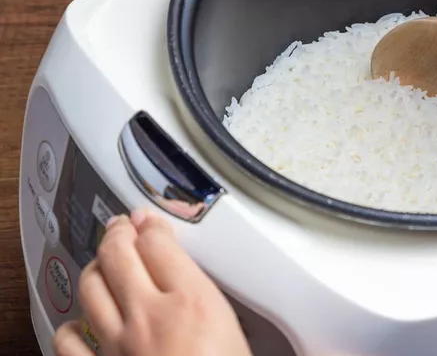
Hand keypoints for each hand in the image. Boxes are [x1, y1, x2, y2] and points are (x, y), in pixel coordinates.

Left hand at [53, 209, 252, 355]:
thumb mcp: (241, 338)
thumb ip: (224, 311)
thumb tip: (225, 304)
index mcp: (193, 301)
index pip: (161, 242)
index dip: (153, 224)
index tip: (151, 220)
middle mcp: (150, 314)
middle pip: (120, 253)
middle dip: (118, 232)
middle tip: (122, 227)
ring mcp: (118, 344)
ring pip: (90, 284)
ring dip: (95, 266)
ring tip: (103, 262)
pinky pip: (69, 337)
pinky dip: (72, 323)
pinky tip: (82, 321)